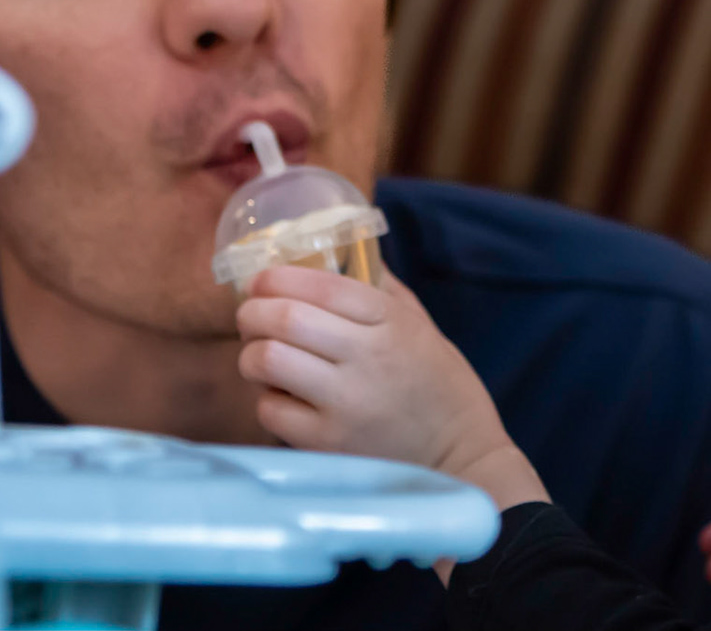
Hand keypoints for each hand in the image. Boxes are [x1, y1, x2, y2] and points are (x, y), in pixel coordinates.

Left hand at [236, 261, 547, 509]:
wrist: (462, 458)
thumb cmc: (441, 386)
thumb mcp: (422, 326)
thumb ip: (383, 291)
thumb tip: (342, 253)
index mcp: (391, 322)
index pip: (323, 285)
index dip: (279, 276)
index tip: (261, 280)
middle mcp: (367, 358)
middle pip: (285, 318)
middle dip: (252, 311)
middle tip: (249, 315)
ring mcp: (346, 403)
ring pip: (268, 360)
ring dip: (251, 353)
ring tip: (258, 354)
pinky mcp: (329, 443)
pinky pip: (271, 409)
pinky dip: (266, 398)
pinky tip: (280, 396)